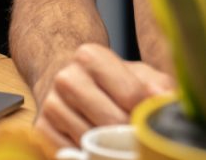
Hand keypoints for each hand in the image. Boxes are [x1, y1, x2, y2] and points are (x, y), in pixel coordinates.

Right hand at [35, 44, 173, 148]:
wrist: (65, 79)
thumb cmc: (109, 80)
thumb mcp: (136, 74)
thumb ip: (157, 85)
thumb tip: (165, 101)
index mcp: (90, 56)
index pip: (131, 95)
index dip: (147, 113)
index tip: (152, 121)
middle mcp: (66, 78)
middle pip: (111, 122)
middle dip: (130, 135)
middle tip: (139, 139)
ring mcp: (51, 104)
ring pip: (92, 142)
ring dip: (110, 149)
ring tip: (119, 143)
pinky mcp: (41, 128)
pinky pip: (72, 154)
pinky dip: (88, 157)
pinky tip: (96, 148)